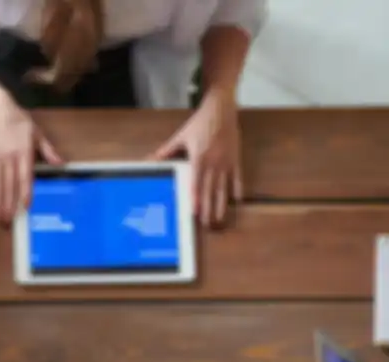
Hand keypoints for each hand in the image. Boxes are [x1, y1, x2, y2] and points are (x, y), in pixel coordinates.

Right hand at [0, 98, 61, 224]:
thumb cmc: (19, 121)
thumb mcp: (37, 133)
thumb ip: (48, 150)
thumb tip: (61, 164)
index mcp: (23, 152)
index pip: (25, 176)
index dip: (25, 192)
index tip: (25, 207)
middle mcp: (9, 158)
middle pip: (9, 185)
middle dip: (8, 204)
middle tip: (8, 222)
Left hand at [152, 89, 242, 226]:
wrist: (220, 109)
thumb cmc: (199, 123)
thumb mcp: (180, 137)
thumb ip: (166, 151)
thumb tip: (150, 160)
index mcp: (199, 158)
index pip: (196, 183)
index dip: (196, 198)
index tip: (195, 213)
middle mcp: (213, 162)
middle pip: (210, 190)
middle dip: (209, 208)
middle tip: (207, 224)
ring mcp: (226, 161)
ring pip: (224, 188)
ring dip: (222, 204)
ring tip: (220, 218)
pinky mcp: (236, 158)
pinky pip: (238, 177)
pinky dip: (237, 189)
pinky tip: (237, 200)